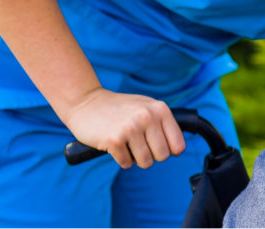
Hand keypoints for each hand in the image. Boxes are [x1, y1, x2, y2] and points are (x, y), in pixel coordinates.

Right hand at [59, 89, 186, 168]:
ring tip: (126, 144)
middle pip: (162, 156)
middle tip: (137, 145)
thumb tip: (178, 150)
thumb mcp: (146, 107)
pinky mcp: (114, 139)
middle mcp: (148, 117)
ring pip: (146, 162)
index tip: (155, 146)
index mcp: (160, 109)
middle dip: (151, 156)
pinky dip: (121, 159)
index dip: (167, 150)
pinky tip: (114, 145)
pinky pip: (127, 163)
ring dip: (135, 159)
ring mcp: (131, 128)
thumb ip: (163, 124)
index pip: (178, 146)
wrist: (86, 102)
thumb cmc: (119, 109)